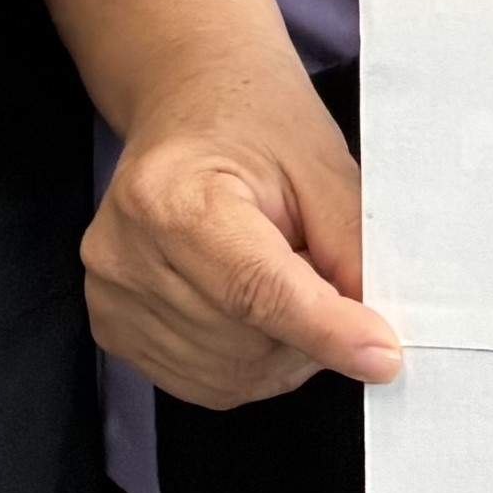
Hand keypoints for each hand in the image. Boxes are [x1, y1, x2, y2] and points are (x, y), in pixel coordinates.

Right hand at [84, 51, 398, 404]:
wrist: (187, 109)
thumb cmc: (252, 124)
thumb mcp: (320, 164)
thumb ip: (351, 249)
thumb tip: (376, 336)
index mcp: (170, 196)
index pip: (255, 289)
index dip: (325, 330)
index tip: (383, 356)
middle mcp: (125, 253)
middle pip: (248, 339)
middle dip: (311, 325)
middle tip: (318, 260)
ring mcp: (109, 297)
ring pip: (234, 374)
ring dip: (285, 347)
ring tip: (282, 270)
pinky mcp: (112, 329)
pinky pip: (209, 383)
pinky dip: (254, 361)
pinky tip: (255, 305)